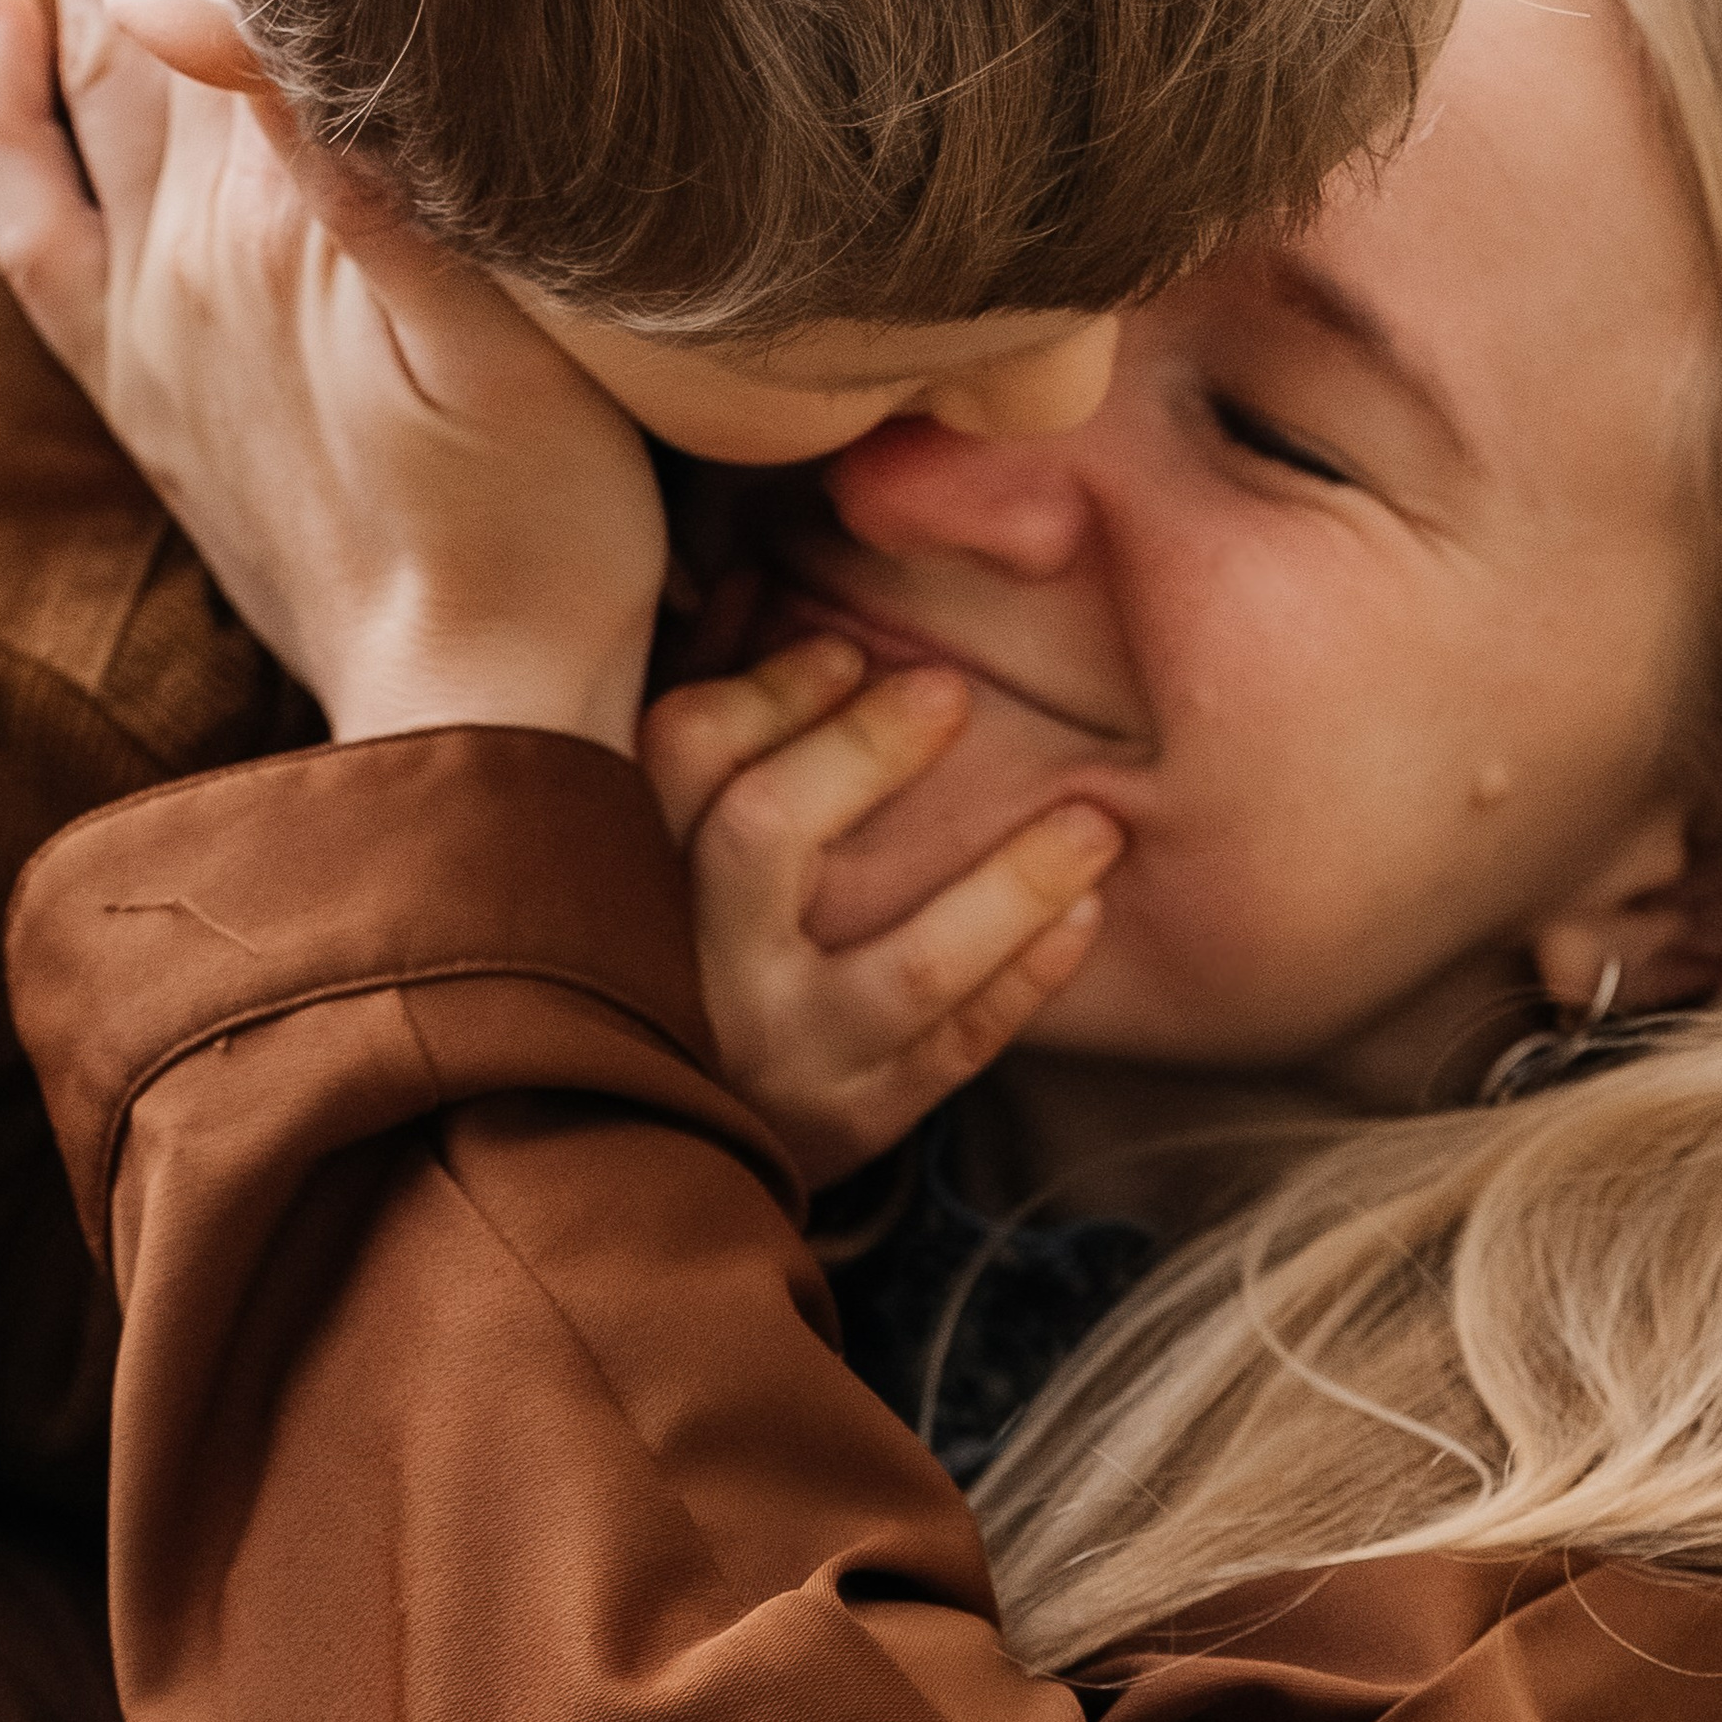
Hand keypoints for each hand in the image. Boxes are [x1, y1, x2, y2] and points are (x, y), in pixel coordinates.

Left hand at [0, 0, 663, 752]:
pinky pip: (31, 226)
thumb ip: (364, 172)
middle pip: (153, 0)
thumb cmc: (545, 536)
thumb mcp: (504, 343)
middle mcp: (201, 247)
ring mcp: (157, 317)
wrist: (469, 708)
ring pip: (87, 78)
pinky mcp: (142, 388)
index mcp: (297, 216)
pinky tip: (0, 18)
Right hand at [640, 639, 1125, 1187]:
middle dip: (868, 752)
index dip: (773, 689)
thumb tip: (764, 574)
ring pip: (903, 969)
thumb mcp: (661, 830)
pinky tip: (1085, 915)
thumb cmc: (673, 940)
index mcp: (627, 870)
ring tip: (1095, 822)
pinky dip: (1026, 981)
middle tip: (954, 692)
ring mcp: (775, 1058)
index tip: (852, 653)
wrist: (639, 1147)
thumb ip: (708, 711)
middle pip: (767, 834)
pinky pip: (954, 1052)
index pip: (681, 752)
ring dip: (1009, 887)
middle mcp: (690, 969)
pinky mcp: (847, 1125)